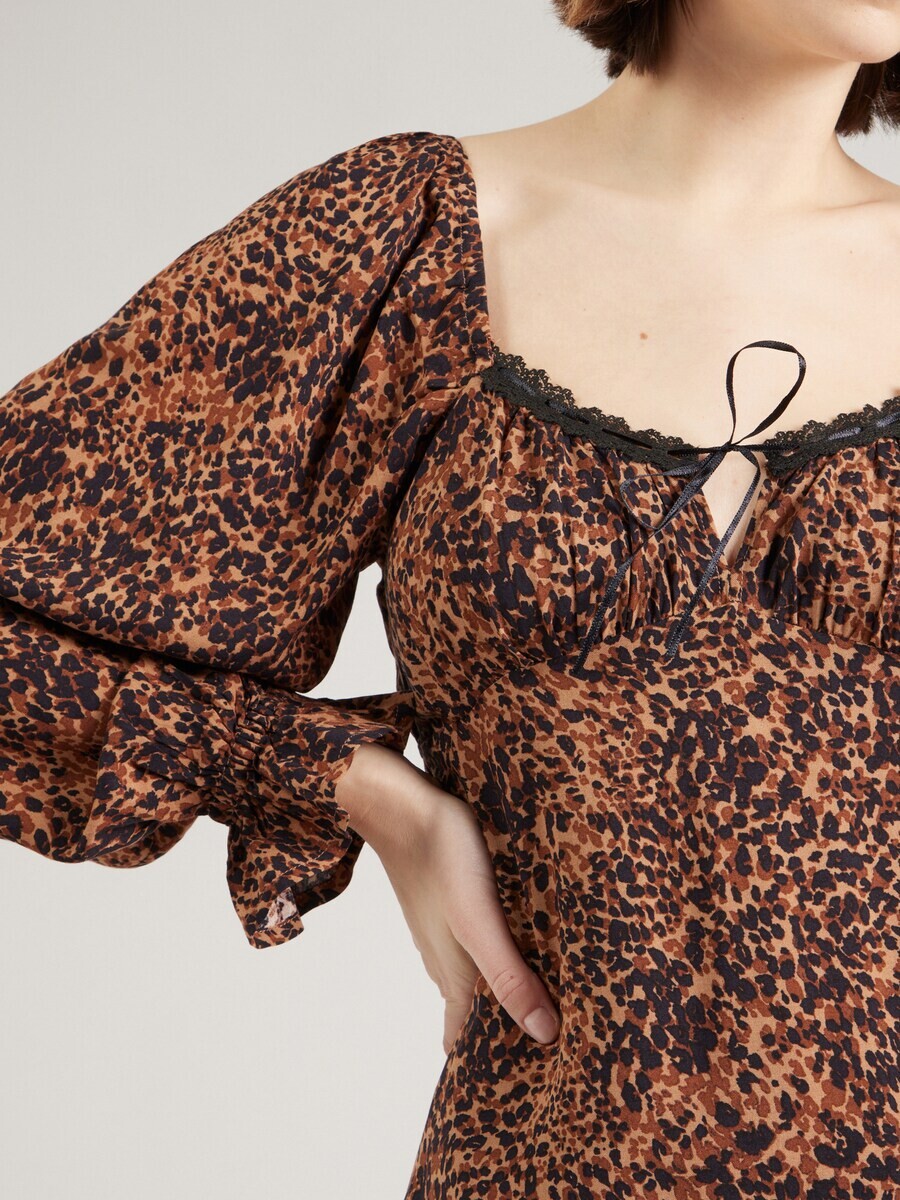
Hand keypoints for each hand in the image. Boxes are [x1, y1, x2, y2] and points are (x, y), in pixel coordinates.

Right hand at [335, 743, 560, 1053]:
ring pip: (471, 976)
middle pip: (469, 1010)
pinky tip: (512, 946)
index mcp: (454, 974)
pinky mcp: (449, 901)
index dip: (484, 1061)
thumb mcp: (480, 921)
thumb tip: (544, 1034)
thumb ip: (509, 976)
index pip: (463, 1036)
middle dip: (497, 1031)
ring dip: (496, 994)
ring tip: (531, 1006)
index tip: (514, 1084)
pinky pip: (472, 945)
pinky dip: (493, 959)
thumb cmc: (441, 856)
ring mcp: (443, 930)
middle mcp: (445, 959)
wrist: (402, 802)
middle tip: (537, 1050)